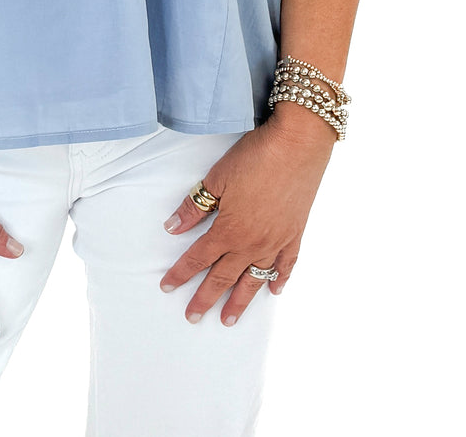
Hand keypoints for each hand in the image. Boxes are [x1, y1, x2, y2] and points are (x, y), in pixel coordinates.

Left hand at [158, 113, 335, 324]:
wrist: (298, 146)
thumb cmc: (255, 158)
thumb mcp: (217, 178)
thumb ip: (195, 206)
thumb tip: (172, 227)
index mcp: (230, 230)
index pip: (198, 258)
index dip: (181, 273)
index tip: (167, 287)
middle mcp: (253, 243)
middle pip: (224, 277)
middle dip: (206, 298)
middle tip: (192, 317)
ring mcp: (276, 242)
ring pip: (254, 280)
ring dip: (240, 301)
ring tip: (229, 319)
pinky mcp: (295, 234)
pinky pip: (286, 265)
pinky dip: (279, 280)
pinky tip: (274, 291)